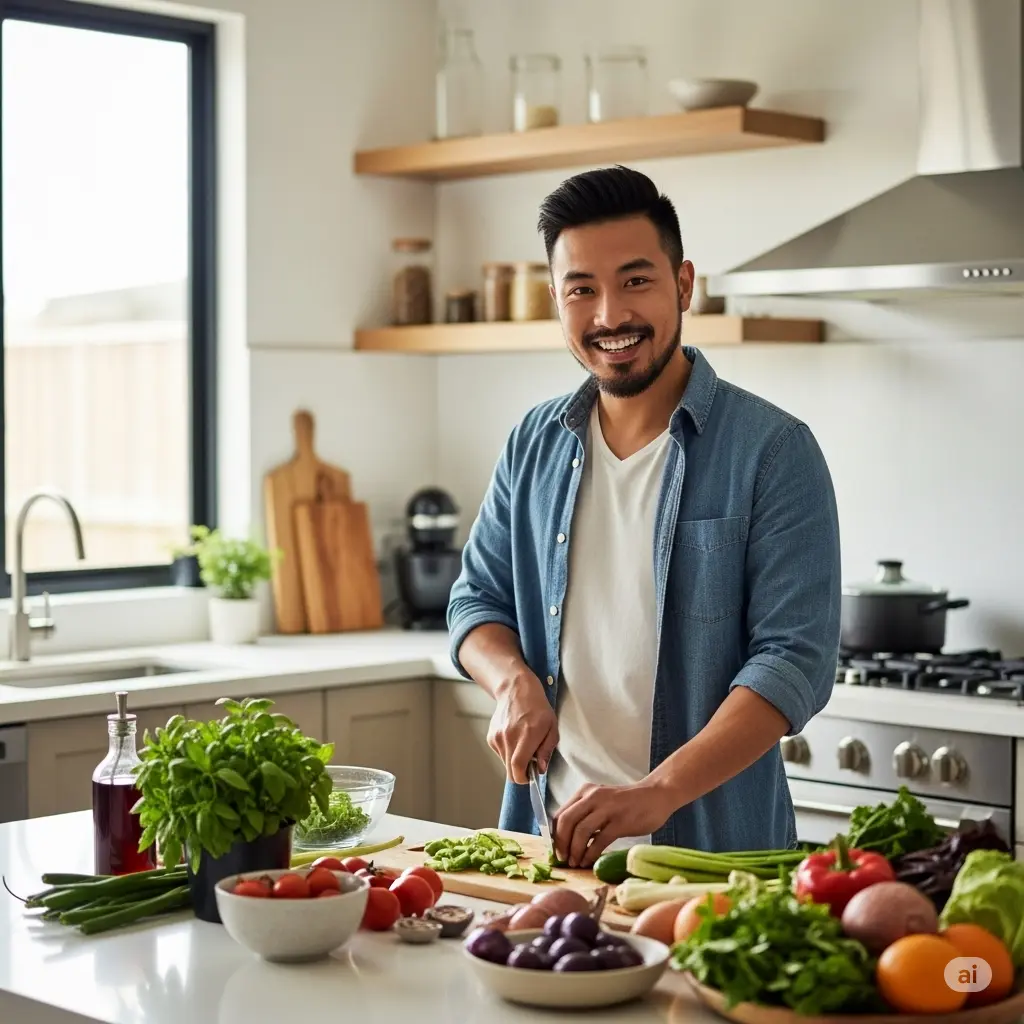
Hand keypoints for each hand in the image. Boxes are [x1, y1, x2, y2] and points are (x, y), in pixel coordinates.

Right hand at [487, 673, 557, 784]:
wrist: (516, 690)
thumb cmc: (538, 708)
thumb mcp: (552, 727)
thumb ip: (547, 750)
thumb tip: (540, 769)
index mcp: (526, 735)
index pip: (518, 767)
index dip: (524, 778)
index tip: (530, 776)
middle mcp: (509, 737)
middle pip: (509, 770)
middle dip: (520, 772)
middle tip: (530, 762)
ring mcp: (497, 737)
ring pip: (505, 763)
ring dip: (514, 760)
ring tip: (522, 744)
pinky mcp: (491, 736)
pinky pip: (500, 753)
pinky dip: (508, 752)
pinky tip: (514, 737)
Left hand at [552, 781, 675, 867]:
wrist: (656, 795)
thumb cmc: (627, 802)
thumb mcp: (601, 802)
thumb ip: (586, 815)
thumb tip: (568, 840)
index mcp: (585, 792)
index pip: (561, 814)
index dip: (555, 835)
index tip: (556, 850)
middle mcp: (593, 797)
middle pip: (566, 821)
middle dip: (561, 843)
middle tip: (563, 859)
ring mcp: (607, 808)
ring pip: (581, 831)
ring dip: (575, 850)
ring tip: (576, 862)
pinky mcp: (621, 821)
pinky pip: (600, 840)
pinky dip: (591, 853)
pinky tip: (589, 861)